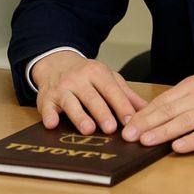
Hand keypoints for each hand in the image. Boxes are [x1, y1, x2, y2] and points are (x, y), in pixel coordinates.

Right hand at [31, 51, 147, 134]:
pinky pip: (47, 107)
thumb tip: (147, 110)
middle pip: (92, 97)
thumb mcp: (108, 78)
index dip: (121, 105)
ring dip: (80, 116)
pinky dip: (49, 116)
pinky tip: (52, 124)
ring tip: (89, 130)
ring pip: (71, 103)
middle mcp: (79, 79)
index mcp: (97, 73)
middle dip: (102, 112)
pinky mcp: (46, 99)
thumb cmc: (87, 75)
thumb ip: (126, 94)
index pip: (111, 90)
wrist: (56, 63)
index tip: (131, 120)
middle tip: (112, 128)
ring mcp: (62, 88)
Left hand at [121, 72, 193, 152]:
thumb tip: (155, 114)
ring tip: (146, 142)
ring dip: (163, 132)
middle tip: (128, 136)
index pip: (164, 100)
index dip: (143, 114)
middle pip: (170, 110)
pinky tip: (178, 147)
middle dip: (146, 124)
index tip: (126, 125)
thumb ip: (184, 99)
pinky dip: (191, 140)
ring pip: (185, 121)